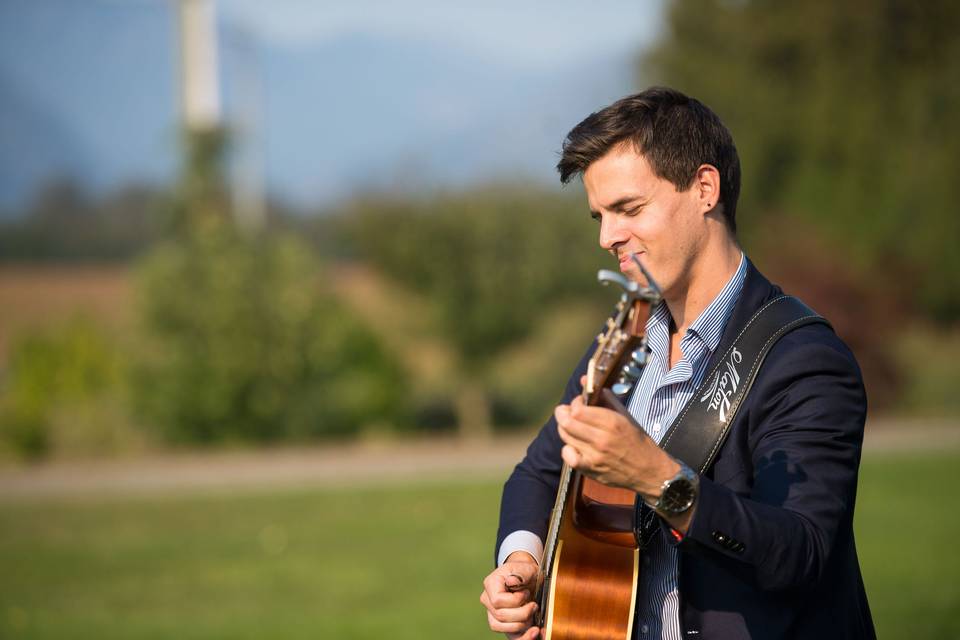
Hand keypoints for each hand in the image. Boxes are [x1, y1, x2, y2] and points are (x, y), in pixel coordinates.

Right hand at [480, 552, 539, 638]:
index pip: (497, 600)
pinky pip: (510, 637)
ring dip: (522, 624)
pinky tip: (535, 631)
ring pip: (502, 628)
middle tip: (534, 605)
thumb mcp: (526, 568)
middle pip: (500, 616)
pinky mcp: (503, 625)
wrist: (529, 579)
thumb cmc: (525, 573)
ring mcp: (493, 614)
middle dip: (522, 613)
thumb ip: (520, 574)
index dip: (515, 600)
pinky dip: (524, 637)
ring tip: (533, 615)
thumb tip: (511, 581)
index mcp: (491, 584)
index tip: (527, 593)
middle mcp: (488, 600)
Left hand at [555, 394, 678, 500]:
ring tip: (572, 427)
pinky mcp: (591, 470)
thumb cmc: (637, 440)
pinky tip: (574, 446)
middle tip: (566, 412)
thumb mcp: (625, 415)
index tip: (580, 403)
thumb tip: (584, 380)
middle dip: (562, 413)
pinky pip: (568, 457)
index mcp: (612, 422)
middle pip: (567, 422)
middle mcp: (602, 439)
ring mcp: (595, 455)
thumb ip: (604, 397)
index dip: (574, 403)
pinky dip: (567, 449)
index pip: (578, 409)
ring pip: (565, 436)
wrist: (648, 470)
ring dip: (564, 428)